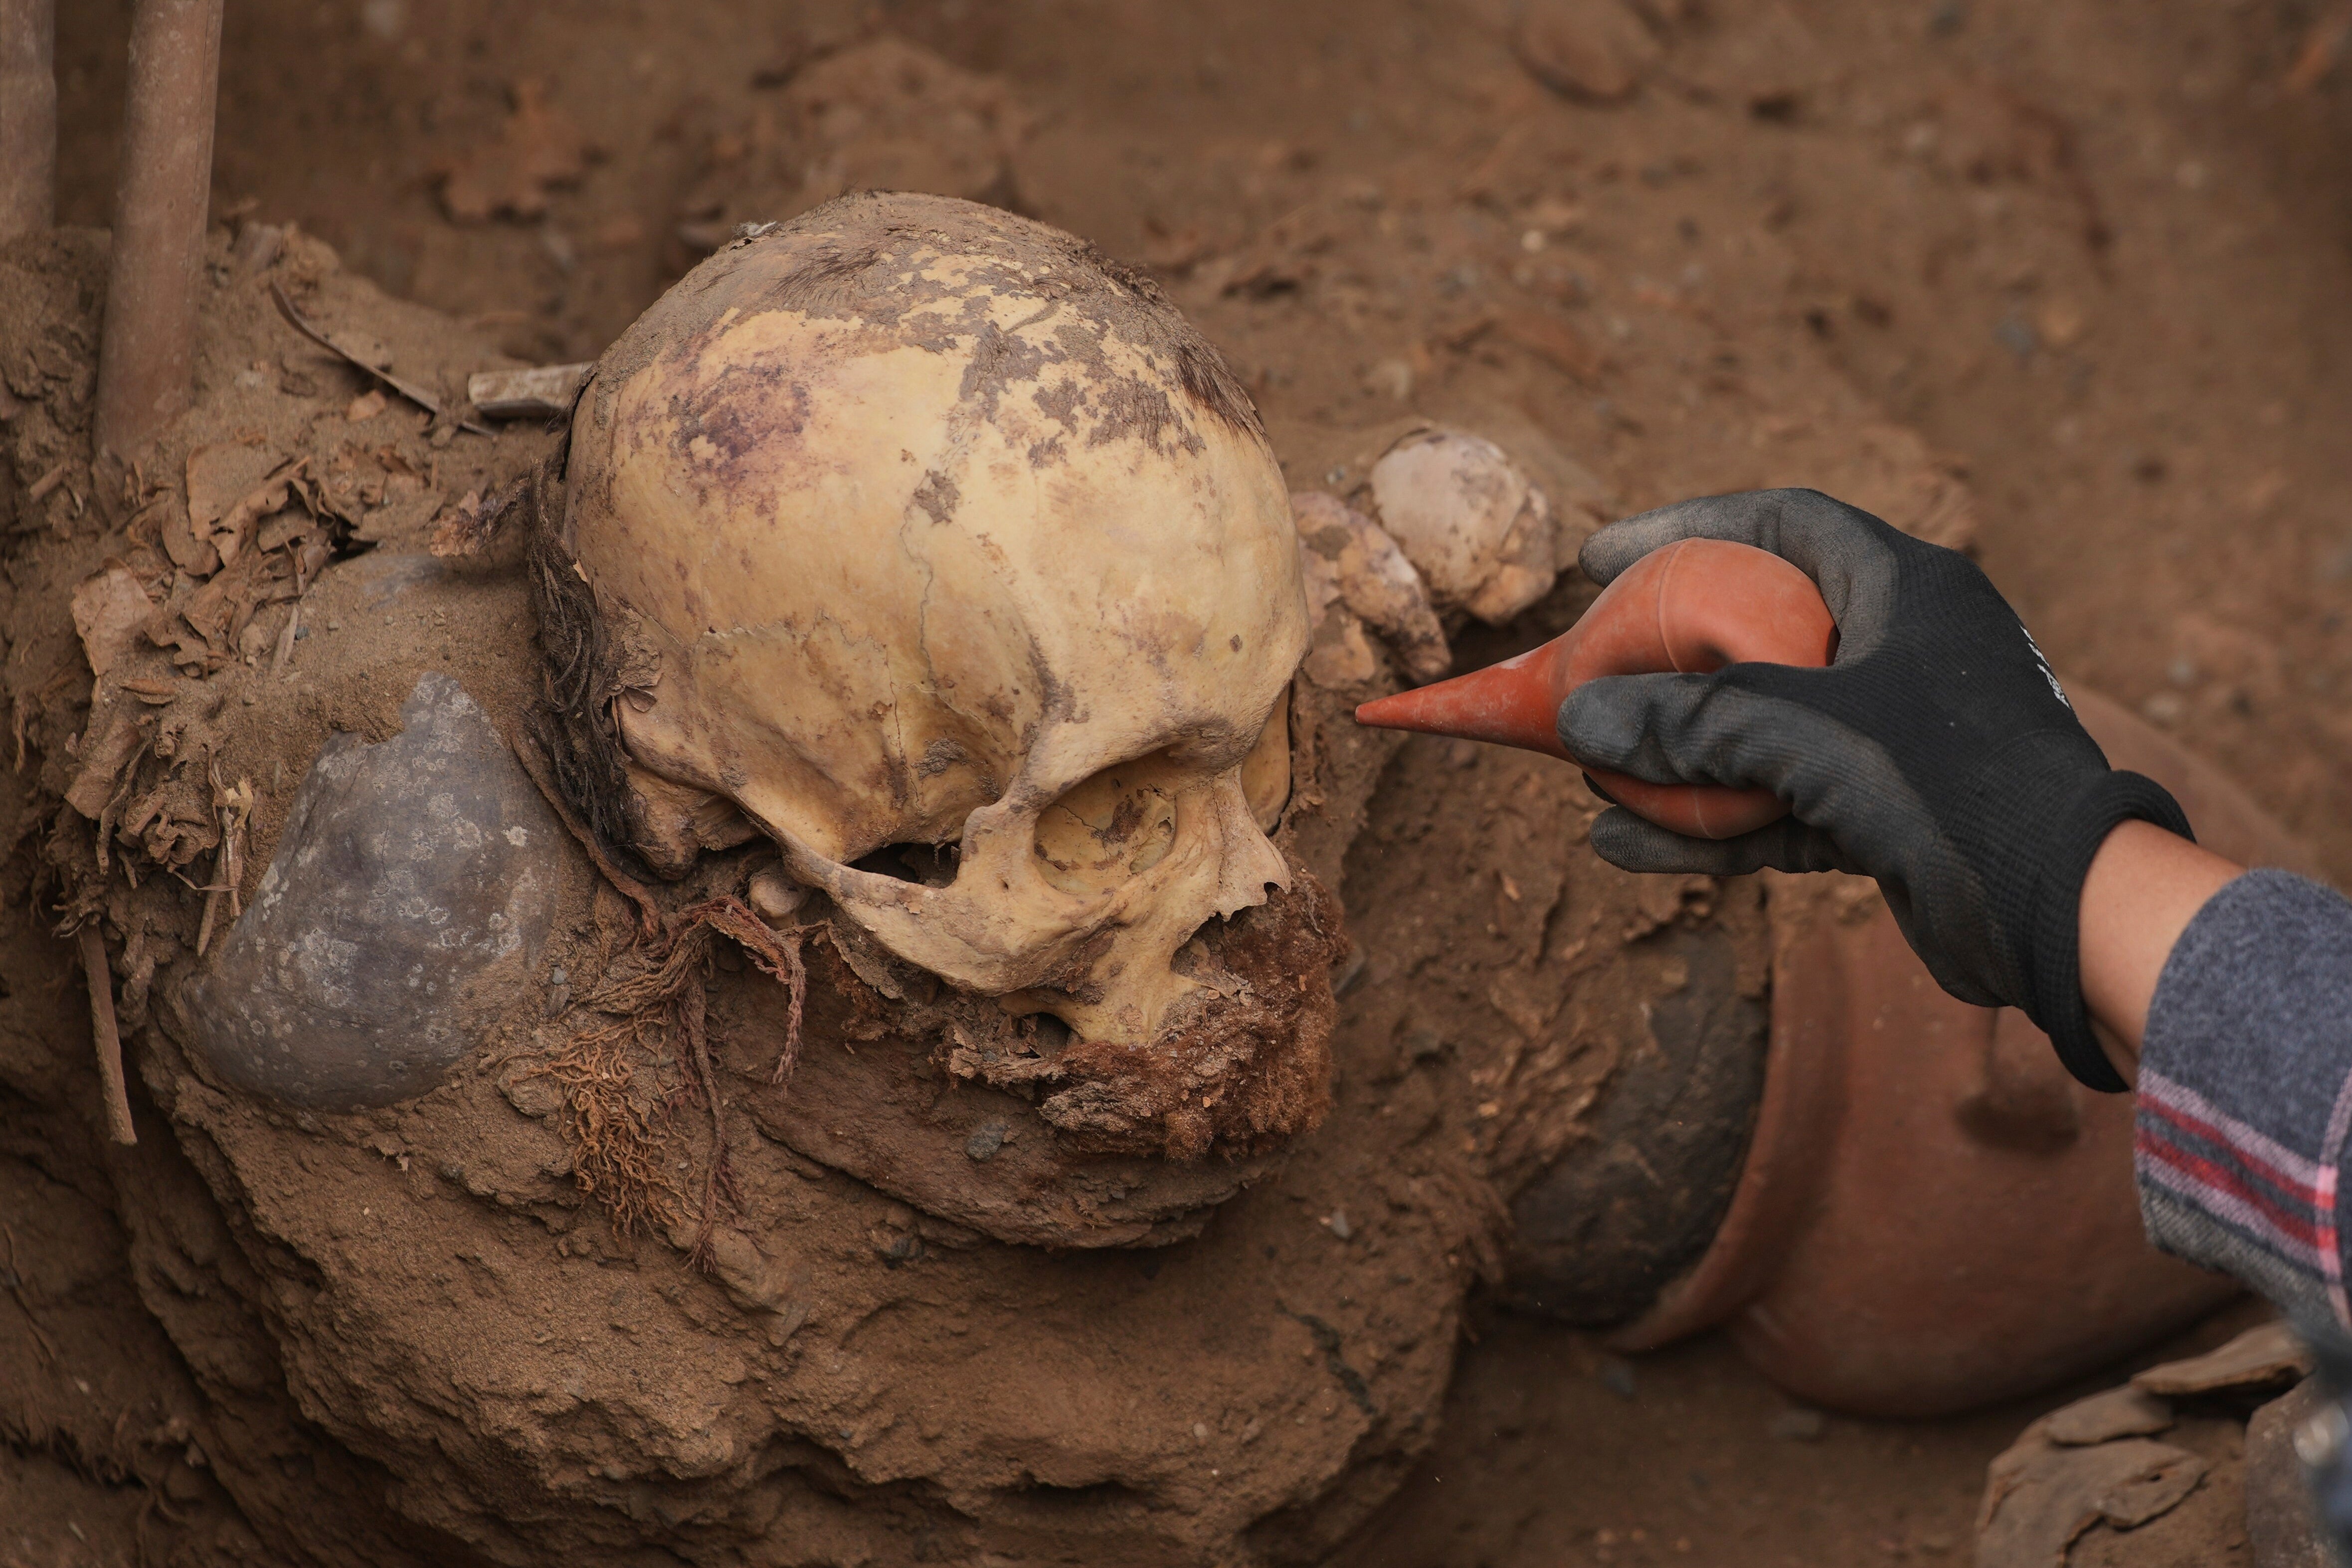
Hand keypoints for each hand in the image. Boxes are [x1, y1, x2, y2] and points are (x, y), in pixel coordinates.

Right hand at [1557, 488, 2192, 1090]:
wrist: (2068, 911)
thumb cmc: (1955, 786)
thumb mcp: (1812, 730)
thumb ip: (1695, 718)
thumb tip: (1579, 719)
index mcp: (1906, 589)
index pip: (1780, 524)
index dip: (1684, 527)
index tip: (1598, 560)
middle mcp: (1901, 651)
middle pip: (1754, 631)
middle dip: (1662, 662)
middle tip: (1586, 674)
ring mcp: (1894, 736)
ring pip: (1758, 730)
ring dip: (1673, 756)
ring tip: (1588, 773)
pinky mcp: (1885, 813)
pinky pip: (1772, 805)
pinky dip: (1703, 824)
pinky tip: (1625, 842)